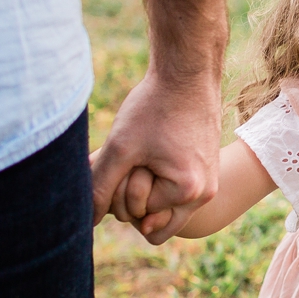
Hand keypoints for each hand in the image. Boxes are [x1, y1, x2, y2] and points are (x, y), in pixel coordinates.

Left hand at [90, 68, 222, 241]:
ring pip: (163, 210)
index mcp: (188, 192)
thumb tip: (89, 221)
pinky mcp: (207, 173)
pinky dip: (158, 179)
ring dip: (146, 189)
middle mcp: (205, 194)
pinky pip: (175, 194)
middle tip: (134, 158)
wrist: (187, 74)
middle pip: (153, 223)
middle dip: (133, 196)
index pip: (137, 215)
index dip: (120, 189)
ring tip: (143, 157)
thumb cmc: (154, 107)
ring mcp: (209, 184)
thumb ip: (100, 187)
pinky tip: (153, 153)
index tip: (127, 157)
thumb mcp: (120, 148)